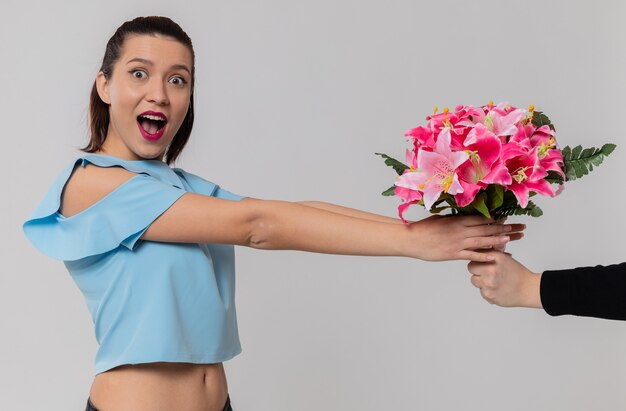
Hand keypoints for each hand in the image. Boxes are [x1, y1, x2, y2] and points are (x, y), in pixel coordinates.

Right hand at [408, 215, 524, 261]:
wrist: (410, 239)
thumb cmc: (422, 229)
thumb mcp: (440, 219)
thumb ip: (453, 219)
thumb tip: (463, 218)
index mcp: (457, 220)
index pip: (481, 219)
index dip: (496, 219)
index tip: (507, 220)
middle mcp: (460, 230)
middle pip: (486, 229)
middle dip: (505, 229)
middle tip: (519, 228)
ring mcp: (457, 243)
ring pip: (482, 241)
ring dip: (498, 240)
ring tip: (512, 239)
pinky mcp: (453, 254)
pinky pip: (471, 255)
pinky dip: (484, 255)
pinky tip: (495, 257)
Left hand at [467, 251, 541, 307]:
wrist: (529, 289)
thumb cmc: (517, 273)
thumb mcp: (503, 258)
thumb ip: (489, 254)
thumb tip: (476, 251)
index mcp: (494, 257)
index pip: (475, 256)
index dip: (478, 260)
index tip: (482, 263)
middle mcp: (490, 269)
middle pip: (471, 268)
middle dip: (478, 270)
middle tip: (487, 273)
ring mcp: (488, 283)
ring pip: (474, 280)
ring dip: (481, 281)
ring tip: (494, 281)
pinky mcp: (488, 295)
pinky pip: (481, 291)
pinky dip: (487, 291)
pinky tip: (497, 289)